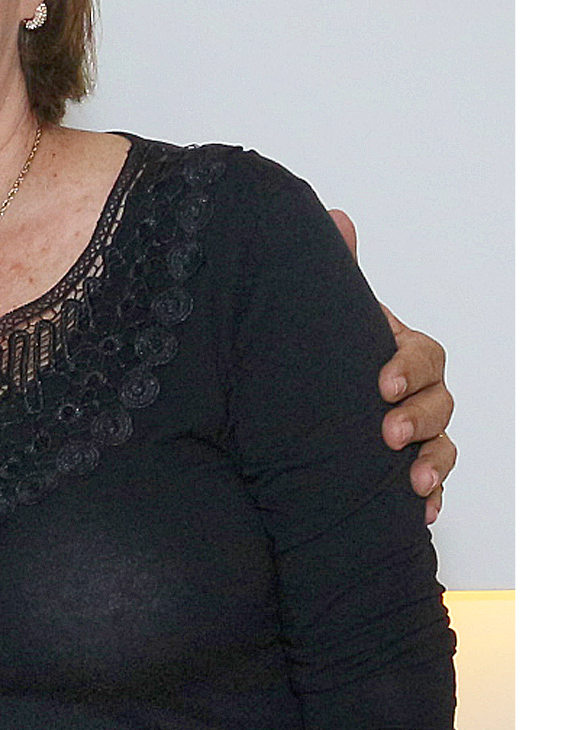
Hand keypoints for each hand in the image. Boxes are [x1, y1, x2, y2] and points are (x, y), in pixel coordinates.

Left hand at [328, 209, 454, 522]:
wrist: (288, 416)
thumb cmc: (319, 358)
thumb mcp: (321, 320)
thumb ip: (333, 273)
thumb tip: (337, 217)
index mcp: (396, 353)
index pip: (424, 355)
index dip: (408, 368)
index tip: (381, 384)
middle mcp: (412, 392)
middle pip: (440, 401)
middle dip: (420, 417)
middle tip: (388, 434)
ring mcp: (413, 431)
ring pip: (442, 443)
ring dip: (433, 462)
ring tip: (413, 482)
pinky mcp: (402, 469)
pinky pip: (431, 482)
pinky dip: (429, 497)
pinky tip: (419, 512)